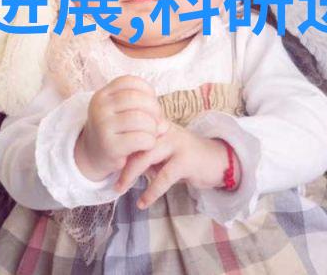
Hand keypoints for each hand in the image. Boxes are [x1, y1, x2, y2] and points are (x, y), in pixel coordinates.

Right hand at [75, 75, 169, 181]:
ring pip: (140, 119)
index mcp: (102, 95)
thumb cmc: (115, 131)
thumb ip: (142, 107)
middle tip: (157, 122)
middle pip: (137, 99)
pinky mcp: (110, 146)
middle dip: (154, 110)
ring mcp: (103, 126)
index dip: (148, 91)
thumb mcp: (121, 112)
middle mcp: (100, 107)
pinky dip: (150, 142)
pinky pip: (140, 139)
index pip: (130, 82)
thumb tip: (164, 123)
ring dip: (153, 128)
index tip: (151, 104)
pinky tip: (147, 145)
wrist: (93, 156)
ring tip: (151, 134)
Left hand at [114, 122, 240, 209]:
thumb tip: (123, 165)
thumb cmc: (187, 157)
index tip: (108, 164)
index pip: (132, 133)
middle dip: (121, 164)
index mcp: (157, 125)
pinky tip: (143, 202)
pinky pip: (163, 177)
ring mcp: (176, 143)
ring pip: (145, 158)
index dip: (119, 148)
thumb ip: (146, 154)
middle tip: (112, 182)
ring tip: (120, 190)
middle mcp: (165, 130)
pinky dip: (151, 192)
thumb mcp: (164, 152)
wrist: (218, 160)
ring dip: (130, 175)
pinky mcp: (185, 159)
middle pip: (135, 144)